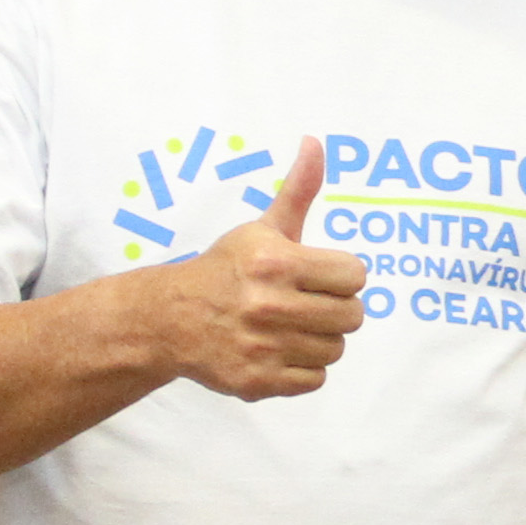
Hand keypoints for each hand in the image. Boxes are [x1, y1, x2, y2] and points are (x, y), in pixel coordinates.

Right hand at [145, 138, 367, 400]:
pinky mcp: (258, 382)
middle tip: (307, 303)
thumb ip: (297, 191)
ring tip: (292, 327)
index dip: (341, 275)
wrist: (170, 319)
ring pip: (336, 349)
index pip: (355, 276)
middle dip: (335, 308)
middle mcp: (269, 305)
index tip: (319, 276)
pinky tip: (279, 350)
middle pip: (352, 316)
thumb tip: (316, 143)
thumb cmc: (226, 269)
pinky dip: (302, 368)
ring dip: (320, 339)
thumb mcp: (261, 228)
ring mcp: (263, 347)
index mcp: (276, 263)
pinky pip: (315, 380)